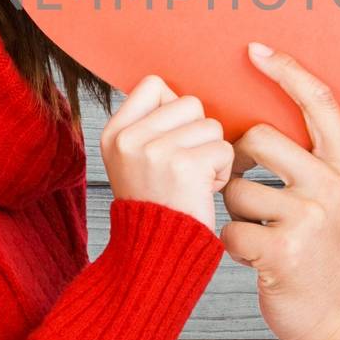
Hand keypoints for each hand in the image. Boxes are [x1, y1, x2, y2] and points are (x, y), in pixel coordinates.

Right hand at [101, 75, 234, 231]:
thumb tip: (183, 96)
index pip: (154, 85)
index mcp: (114, 133)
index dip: (173, 109)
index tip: (169, 140)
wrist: (155, 254)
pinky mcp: (185, 166)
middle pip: (190, 103)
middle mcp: (130, 139)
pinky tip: (202, 191)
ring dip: (212, 154)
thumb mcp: (132, 160)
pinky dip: (222, 172)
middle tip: (182, 168)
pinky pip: (224, 149)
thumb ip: (149, 125)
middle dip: (197, 134)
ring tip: (192, 181)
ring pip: (211, 126)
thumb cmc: (155, 204)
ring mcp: (156, 151)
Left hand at [222, 43, 339, 339]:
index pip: (317, 101)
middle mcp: (333, 184)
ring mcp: (308, 217)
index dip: (285, 70)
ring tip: (257, 233)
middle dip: (237, 162)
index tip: (254, 49)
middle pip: (256, 138)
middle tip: (245, 188)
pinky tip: (254, 259)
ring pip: (235, 187)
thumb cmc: (338, 262)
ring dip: (233, 210)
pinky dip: (231, 246)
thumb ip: (319, 163)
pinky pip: (229, 229)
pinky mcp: (282, 251)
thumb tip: (270, 123)